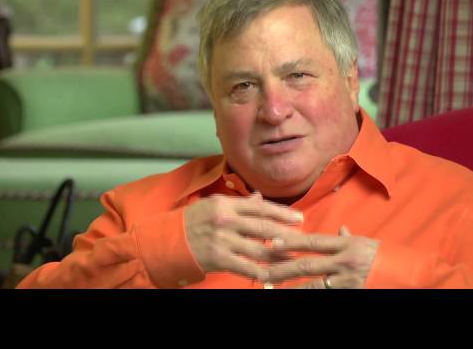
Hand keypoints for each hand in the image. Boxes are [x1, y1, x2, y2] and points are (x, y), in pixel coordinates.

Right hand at [184, 192, 303, 280]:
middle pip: (264, 228)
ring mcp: (222, 240)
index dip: (282, 213)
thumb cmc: (193, 220)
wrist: (168, 240)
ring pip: (259, 249)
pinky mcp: (219, 259)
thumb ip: (238, 204)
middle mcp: (225, 220)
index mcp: (225, 204)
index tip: (299, 218)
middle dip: (287, 234)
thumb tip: (260, 199)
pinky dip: (262, 272)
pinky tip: (274, 274)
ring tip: (294, 257)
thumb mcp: (213, 205)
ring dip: (280, 255)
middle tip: (304, 238)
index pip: (260, 207)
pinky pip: (246, 267)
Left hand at [265, 226, 379, 288]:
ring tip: (273, 288)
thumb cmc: (386, 256)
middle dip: (283, 268)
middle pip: (307, 264)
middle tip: (263, 271)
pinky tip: (297, 295)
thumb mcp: (366, 242)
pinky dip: (311, 295)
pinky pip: (326, 294)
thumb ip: (348, 238)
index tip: (272, 243)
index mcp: (345, 244)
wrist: (410, 275)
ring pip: (313, 285)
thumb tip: (340, 229)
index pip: (312, 242)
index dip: (291, 242)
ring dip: (291, 287)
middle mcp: (344, 261)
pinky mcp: (351, 293)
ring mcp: (347, 280)